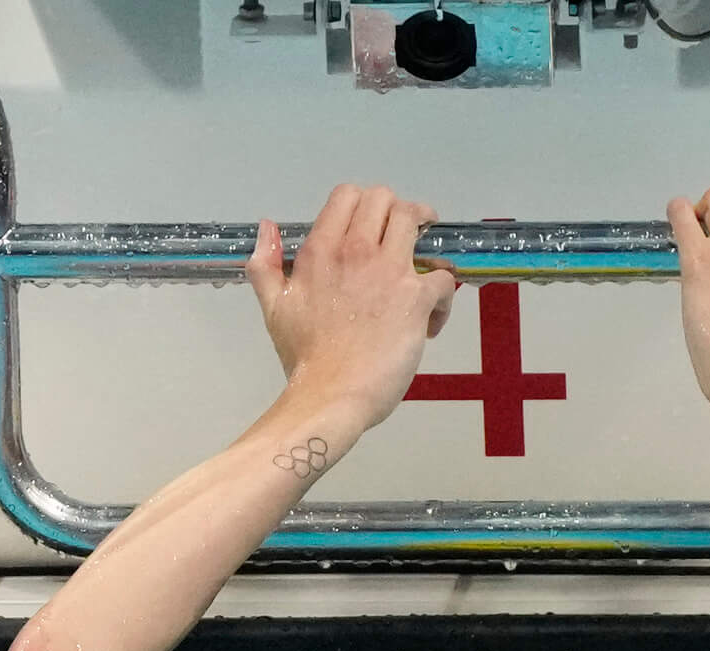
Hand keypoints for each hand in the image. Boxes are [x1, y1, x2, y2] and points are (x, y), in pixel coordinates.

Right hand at [248, 184, 457, 430]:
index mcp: (322, 250)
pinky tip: (432, 319)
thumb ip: (265, 265)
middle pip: (386, 199)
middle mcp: (356, 251)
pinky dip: (443, 296)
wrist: (329, 396)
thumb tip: (266, 228)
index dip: (365, 204)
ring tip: (426, 267)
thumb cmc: (304, 359)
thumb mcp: (274, 307)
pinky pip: (443, 278)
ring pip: (416, 222)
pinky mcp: (415, 299)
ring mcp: (389, 272)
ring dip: (426, 239)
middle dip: (399, 214)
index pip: (348, 195)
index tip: (372, 226)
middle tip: (407, 239)